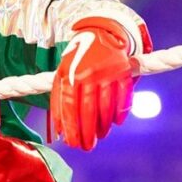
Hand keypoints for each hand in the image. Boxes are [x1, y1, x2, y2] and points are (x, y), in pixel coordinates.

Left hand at [51, 17, 137, 150]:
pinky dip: (120, 111)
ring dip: (103, 125)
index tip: (71, 143)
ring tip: (100, 136)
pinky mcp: (123, 72)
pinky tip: (116, 123)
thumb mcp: (62, 75)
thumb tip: (58, 130)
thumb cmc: (77, 60)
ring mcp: (107, 73)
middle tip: (87, 147)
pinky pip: (123, 96)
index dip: (70, 127)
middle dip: (86, 132)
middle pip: (87, 110)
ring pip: (105, 105)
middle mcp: (87, 75)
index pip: (69, 107)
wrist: (100, 34)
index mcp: (69, 75)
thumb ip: (58, 101)